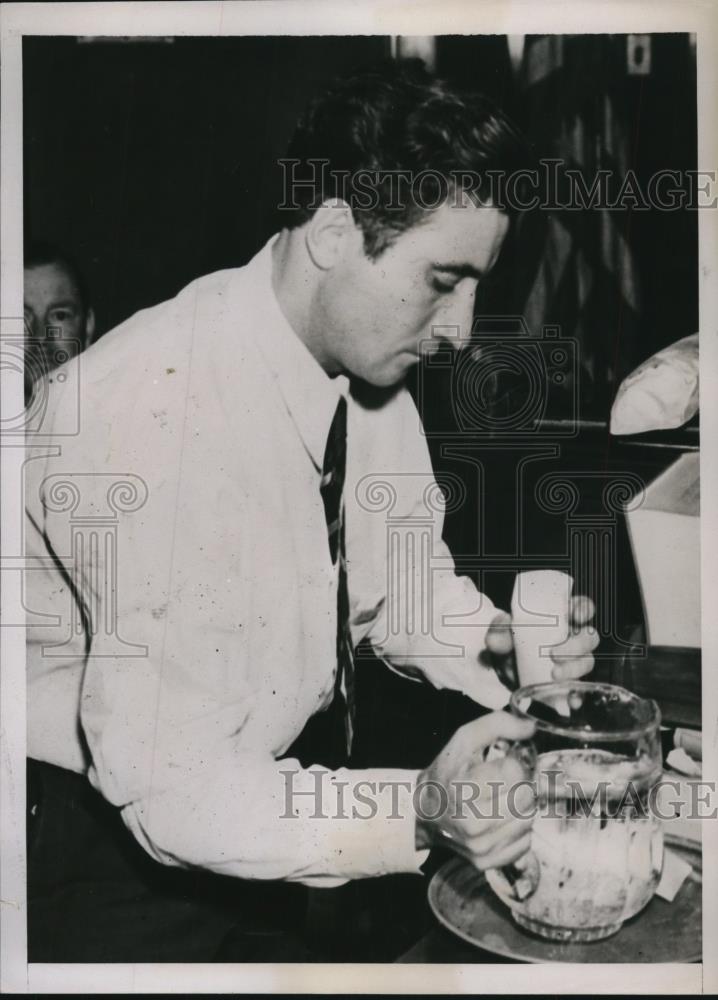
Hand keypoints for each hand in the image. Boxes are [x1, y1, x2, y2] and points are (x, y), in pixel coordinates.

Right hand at [415, 711, 535, 870]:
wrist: (425, 811)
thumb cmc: (447, 772)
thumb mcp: (464, 739)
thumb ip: (497, 724)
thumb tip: (530, 727)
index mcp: (463, 789)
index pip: (515, 772)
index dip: (513, 763)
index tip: (501, 764)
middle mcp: (471, 822)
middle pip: (526, 796)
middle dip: (520, 785)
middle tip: (504, 782)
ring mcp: (479, 846)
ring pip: (528, 819)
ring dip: (521, 807)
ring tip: (502, 800)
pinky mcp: (486, 862)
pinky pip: (525, 843)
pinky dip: (518, 830)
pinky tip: (502, 820)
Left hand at [485, 595, 598, 689]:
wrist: (503, 670)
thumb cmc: (509, 643)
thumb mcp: (501, 634)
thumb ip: (498, 631)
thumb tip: (497, 634)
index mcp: (560, 618)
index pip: (581, 607)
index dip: (584, 609)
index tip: (576, 614)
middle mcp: (572, 638)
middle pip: (589, 637)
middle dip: (576, 645)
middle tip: (555, 653)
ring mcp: (573, 661)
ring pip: (587, 662)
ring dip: (574, 668)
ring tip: (555, 675)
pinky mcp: (569, 682)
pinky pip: (581, 689)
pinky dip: (578, 694)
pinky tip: (571, 699)